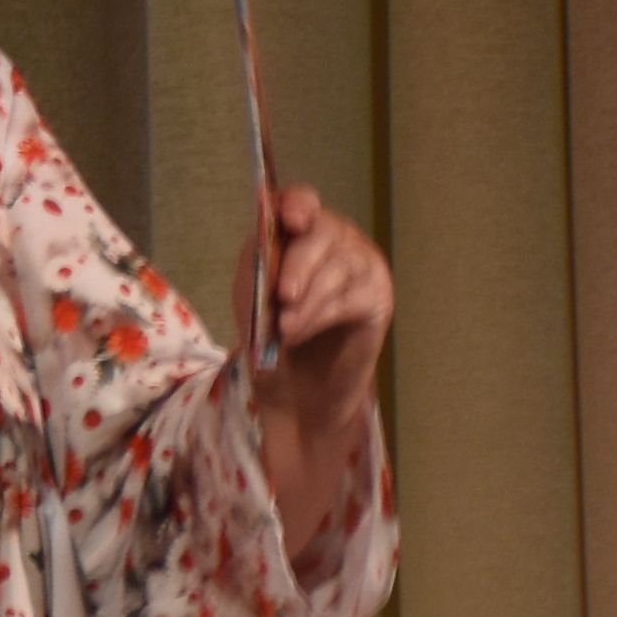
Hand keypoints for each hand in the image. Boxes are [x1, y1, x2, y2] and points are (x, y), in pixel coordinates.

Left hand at [241, 183, 394, 557]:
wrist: (284, 410)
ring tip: (284, 322)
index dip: (293, 205)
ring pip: (342, 266)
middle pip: (324, 234)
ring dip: (311, 291)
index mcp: (293, 244)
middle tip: (280, 291)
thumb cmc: (256, 356)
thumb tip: (264, 213)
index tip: (282, 213)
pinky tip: (302, 328)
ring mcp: (359, 278)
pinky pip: (359, 297)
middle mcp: (330, 253)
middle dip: (302, 259)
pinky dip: (329, 309)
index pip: (298, 205)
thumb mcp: (242, 307)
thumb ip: (258, 260)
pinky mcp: (374, 310)